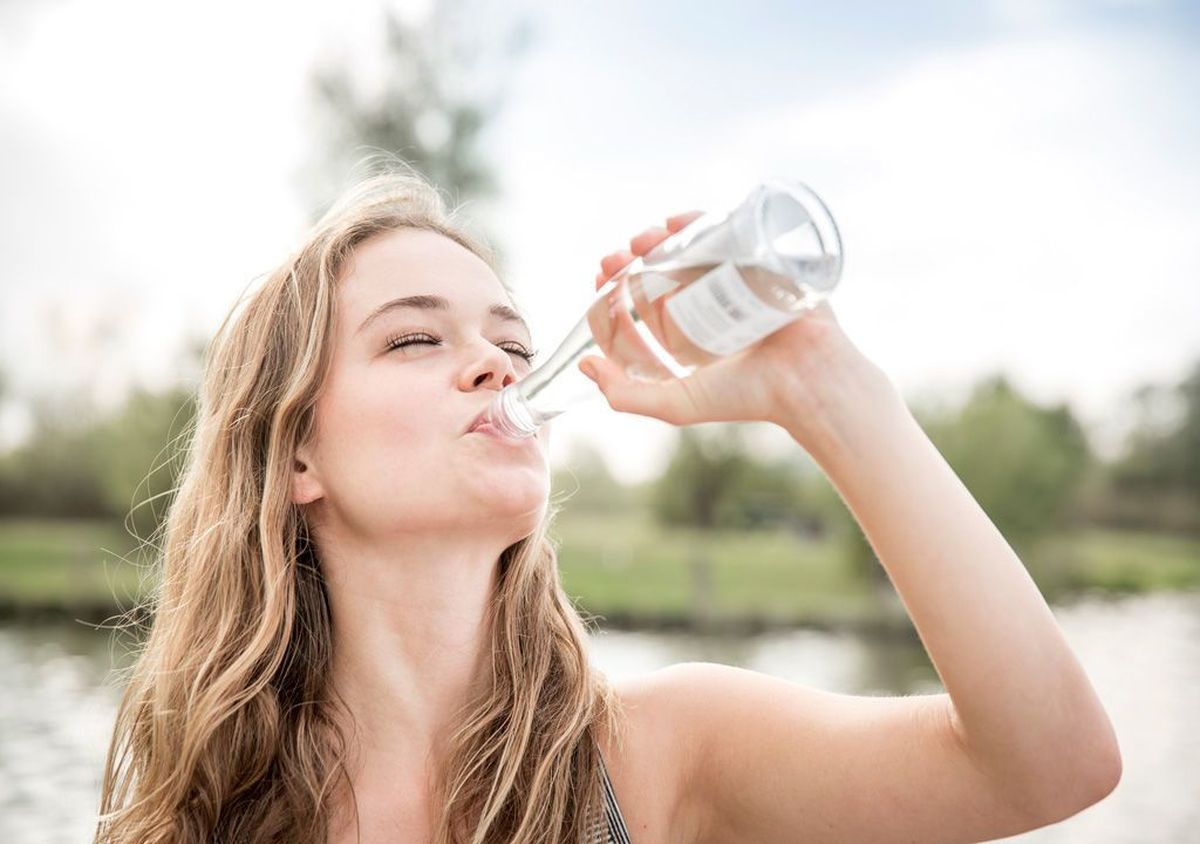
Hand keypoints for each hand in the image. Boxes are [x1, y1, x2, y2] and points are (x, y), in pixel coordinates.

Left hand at [578, 211, 893, 451]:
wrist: (807, 380)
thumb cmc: (748, 397)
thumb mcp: (676, 404)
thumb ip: (625, 396)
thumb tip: (583, 365)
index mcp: (692, 337)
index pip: (645, 306)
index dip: (618, 291)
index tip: (600, 279)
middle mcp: (712, 307)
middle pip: (664, 272)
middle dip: (634, 261)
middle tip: (615, 257)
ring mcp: (738, 283)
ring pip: (689, 250)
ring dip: (660, 239)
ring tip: (642, 240)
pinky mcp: (762, 263)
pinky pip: (726, 233)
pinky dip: (699, 222)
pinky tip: (675, 223)